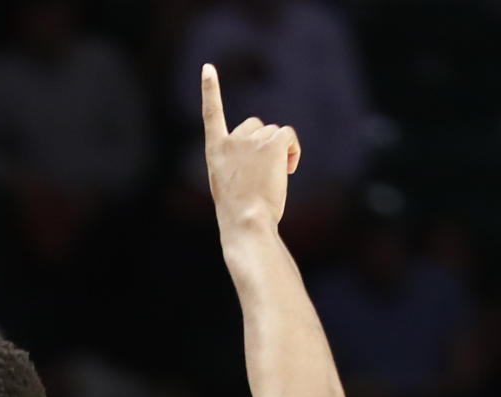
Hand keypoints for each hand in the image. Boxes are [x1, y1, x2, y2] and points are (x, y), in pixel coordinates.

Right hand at [201, 63, 300, 236]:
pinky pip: (287, 136)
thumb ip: (240, 164)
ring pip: (273, 133)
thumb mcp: (230, 186)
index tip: (207, 69)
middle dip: (264, 143)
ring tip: (275, 178)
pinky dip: (293, 150)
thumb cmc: (240, 214)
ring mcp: (250, 140)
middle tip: (265, 173)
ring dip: (279, 151)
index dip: (209, 90)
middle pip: (255, 125)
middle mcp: (231, 141)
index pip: (211, 114)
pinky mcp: (270, 143)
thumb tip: (269, 157)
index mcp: (215, 152)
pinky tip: (289, 169)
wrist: (246, 222)